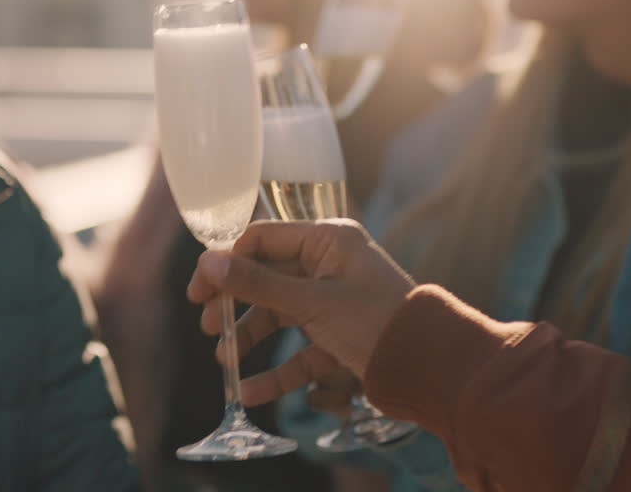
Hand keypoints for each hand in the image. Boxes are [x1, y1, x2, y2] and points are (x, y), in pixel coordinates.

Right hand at [186, 219, 412, 405]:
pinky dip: (278, 370)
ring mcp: (333, 302)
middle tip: (208, 324)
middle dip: (235, 304)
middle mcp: (329, 265)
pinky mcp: (338, 337)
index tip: (199, 289)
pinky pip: (299, 350)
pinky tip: (251, 391)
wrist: (430, 368)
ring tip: (225, 360)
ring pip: (280, 315)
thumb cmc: (375, 321)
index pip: (262, 238)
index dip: (226, 262)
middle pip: (267, 278)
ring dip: (251, 338)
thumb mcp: (311, 301)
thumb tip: (209, 263)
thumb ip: (258, 284)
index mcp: (328, 239)